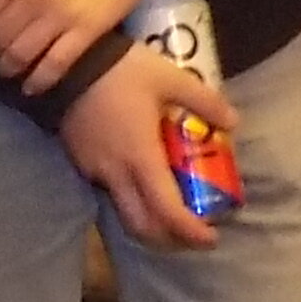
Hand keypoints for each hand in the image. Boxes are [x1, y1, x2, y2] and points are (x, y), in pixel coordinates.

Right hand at [60, 49, 226, 253]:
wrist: (67, 62)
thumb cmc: (122, 72)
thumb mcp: (170, 78)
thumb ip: (204, 101)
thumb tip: (233, 122)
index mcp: (141, 158)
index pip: (166, 211)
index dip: (190, 232)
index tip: (211, 237)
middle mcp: (117, 174)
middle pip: (142, 227)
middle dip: (170, 240)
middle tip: (192, 233)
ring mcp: (95, 171)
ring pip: (123, 214)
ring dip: (149, 224)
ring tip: (170, 213)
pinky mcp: (81, 163)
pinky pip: (109, 194)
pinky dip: (131, 202)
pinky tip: (143, 185)